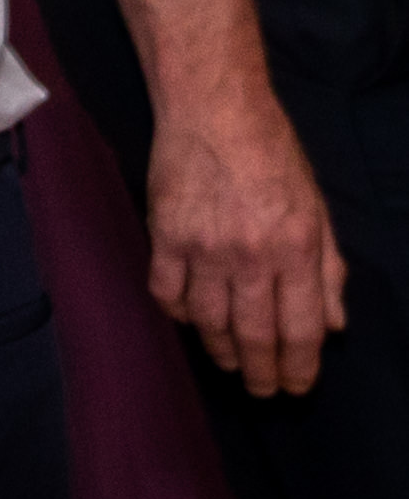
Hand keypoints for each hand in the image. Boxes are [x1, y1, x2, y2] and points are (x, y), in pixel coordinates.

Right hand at [147, 81, 346, 394]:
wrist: (213, 108)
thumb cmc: (272, 153)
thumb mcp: (316, 208)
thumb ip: (328, 269)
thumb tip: (334, 325)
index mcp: (295, 248)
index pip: (300, 330)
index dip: (299, 369)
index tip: (296, 387)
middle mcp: (251, 255)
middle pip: (254, 336)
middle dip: (261, 373)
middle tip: (262, 390)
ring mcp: (203, 247)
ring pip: (209, 323)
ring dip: (221, 351)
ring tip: (230, 362)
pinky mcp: (165, 235)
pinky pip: (168, 294)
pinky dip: (178, 314)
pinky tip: (190, 317)